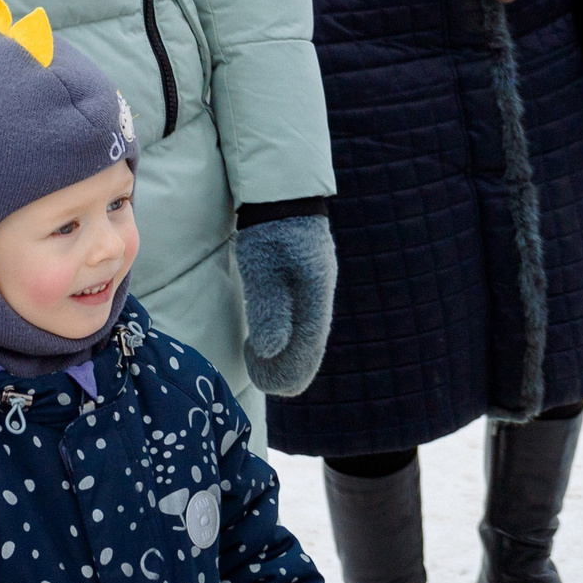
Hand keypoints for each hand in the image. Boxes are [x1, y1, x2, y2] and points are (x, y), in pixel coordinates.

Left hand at [233, 215, 336, 395]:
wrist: (283, 199)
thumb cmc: (269, 232)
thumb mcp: (262, 268)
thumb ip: (268, 308)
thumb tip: (270, 351)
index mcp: (315, 294)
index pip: (309, 347)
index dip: (289, 370)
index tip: (266, 383)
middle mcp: (321, 297)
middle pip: (313, 347)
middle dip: (289, 368)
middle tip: (261, 379)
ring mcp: (317, 291)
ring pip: (309, 337)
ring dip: (288, 356)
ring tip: (262, 366)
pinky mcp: (309, 287)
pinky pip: (304, 324)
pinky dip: (290, 340)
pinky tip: (271, 344)